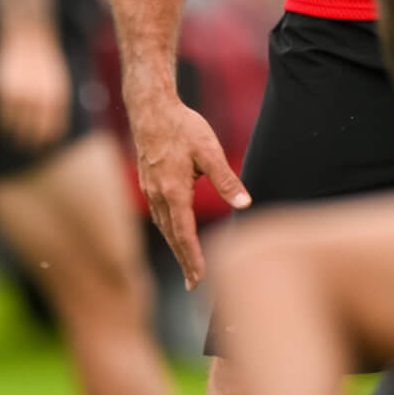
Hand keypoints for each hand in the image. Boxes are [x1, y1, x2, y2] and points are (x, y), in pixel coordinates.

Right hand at [0, 31, 72, 151]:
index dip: (46, 141)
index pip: (52, 129)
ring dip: (13, 135)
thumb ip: (55, 106)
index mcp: (57, 97)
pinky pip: (1, 114)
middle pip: (33, 131)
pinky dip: (1, 123)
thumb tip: (53, 131)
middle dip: (29, 142)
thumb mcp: (57, 83)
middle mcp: (39, 99)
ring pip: (15, 125)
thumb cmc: (46, 64)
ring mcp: (21, 95)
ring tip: (12, 140)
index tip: (41, 147)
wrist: (31, 38)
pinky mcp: (4, 90)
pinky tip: (3, 126)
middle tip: (25, 147)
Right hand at [128, 90, 249, 288]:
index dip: (193, 259)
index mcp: (174, 191)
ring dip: (176, 247)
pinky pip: (159, 214)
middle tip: (194, 285)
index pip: (184, 234)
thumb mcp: (209, 151)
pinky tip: (175, 232)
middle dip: (184, 261)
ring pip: (164, 226)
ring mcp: (150, 190)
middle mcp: (158, 195)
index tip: (199, 279)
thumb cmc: (183, 127)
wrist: (151, 109)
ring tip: (188, 265)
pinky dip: (168, 230)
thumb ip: (226, 179)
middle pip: (172, 237)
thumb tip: (245, 204)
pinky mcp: (148, 182)